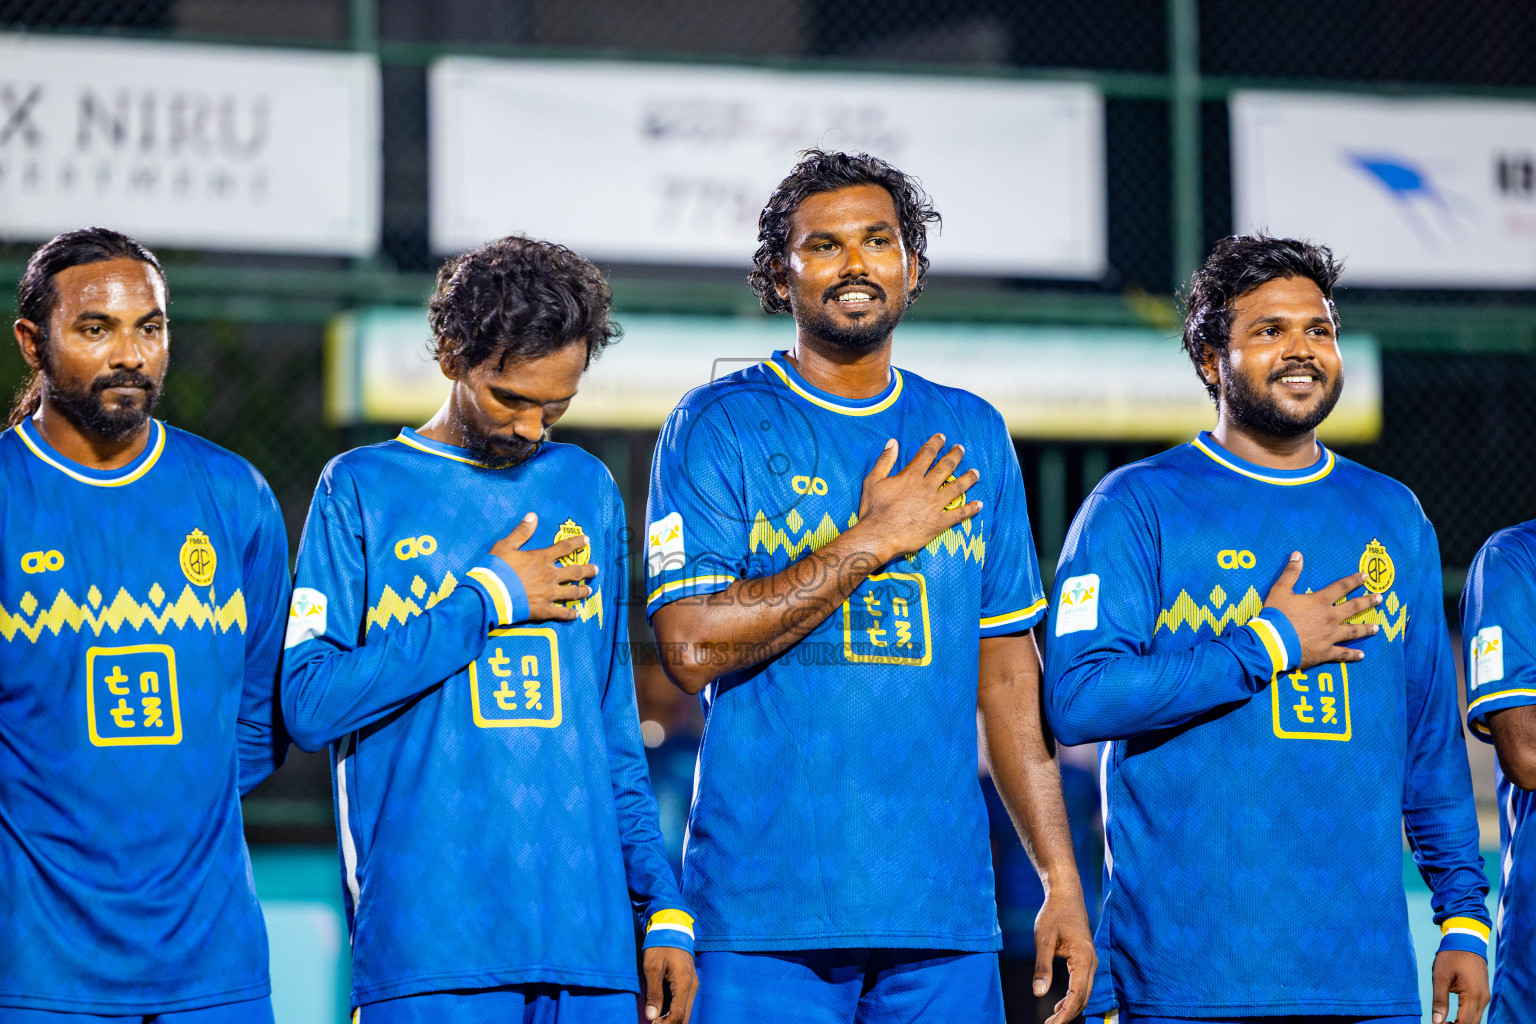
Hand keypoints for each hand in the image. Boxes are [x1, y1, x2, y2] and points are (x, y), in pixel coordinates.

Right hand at [488, 513, 596, 621]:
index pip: (564, 548)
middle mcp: (550, 576)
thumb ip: (521, 532)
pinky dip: (569, 614)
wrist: (491, 595)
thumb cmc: (496, 569)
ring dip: (582, 591)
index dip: (576, 543)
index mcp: (541, 559)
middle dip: (587, 570)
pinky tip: (575, 615)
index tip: (586, 540)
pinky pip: (561, 613)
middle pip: (575, 572)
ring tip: (589, 590)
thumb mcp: (505, 546)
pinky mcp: (543, 610)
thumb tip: (533, 515)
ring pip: (572, 592)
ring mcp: (549, 594)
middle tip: (596, 569)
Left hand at [642, 945, 696, 1022]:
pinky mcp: (689, 983)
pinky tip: (664, 1012)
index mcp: (684, 983)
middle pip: (686, 1016)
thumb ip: (653, 993)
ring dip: (673, 1019)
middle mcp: (692, 986)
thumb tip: (652, 1017)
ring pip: (687, 1011)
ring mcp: (693, 984)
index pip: (678, 1014)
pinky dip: (676, 1012)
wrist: (673, 927)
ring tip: (657, 1021)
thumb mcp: (652, 968)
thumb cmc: (661, 946)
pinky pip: (685, 1003)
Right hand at [854, 434, 980, 562]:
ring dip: (968, 479)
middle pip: (946, 467)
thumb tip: (893, 442)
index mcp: (911, 476)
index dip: (935, 443)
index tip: (942, 437)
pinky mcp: (939, 522)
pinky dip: (970, 509)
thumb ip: (884, 460)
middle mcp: (926, 487)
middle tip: (961, 449)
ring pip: (957, 488)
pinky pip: (959, 514)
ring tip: (975, 473)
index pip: (927, 454)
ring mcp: (935, 505)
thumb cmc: (872, 510)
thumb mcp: (872, 481)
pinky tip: (979, 504)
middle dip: (955, 456)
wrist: (878, 536)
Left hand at [1033, 885, 1096, 1023]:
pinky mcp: (1084, 959)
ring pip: (1084, 993)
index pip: (1077, 996)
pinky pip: (1082, 984)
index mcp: (1083, 959)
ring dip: (1070, 1007)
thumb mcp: (1043, 940)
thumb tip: (1038, 993)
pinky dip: (1072, 997)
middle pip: (1083, 998)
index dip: (1066, 1014)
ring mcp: (1090, 961)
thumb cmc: (1054, 913)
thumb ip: (1041, 967)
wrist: (1066, 894)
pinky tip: (1059, 1005)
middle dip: (1067, 1015)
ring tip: (1052, 1020)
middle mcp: (1091, 963)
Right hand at [1262, 552, 1380, 668]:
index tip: (1366, 576)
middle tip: (1380, 598)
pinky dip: (1352, 655)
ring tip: (1377, 628)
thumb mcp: (1280, 590)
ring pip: (1353, 631)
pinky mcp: (1326, 652)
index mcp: (1320, 602)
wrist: (1273, 642)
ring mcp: (1330, 636)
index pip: (1341, 587)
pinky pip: (1342, 654)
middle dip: (1368, 602)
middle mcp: (1330, 618)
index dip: (1354, 580)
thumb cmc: (1276, 616)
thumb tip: (1298, 554)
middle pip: (1353, 608)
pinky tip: (1362, 655)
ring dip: (1366, 629)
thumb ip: (1291, 573)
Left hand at [1432, 949, 1487, 1023]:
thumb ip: (1439, 1000)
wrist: (1467, 940)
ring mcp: (1485, 996)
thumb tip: (1437, 1022)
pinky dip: (1466, 1017)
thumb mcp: (1440, 977)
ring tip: (1445, 1022)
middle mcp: (1483, 999)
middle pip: (1472, 1023)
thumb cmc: (1451, 957)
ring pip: (1476, 1019)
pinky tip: (1453, 1017)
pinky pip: (1476, 1011)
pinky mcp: (1483, 994)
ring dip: (1462, 1023)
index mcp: (1473, 995)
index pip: (1465, 1023)